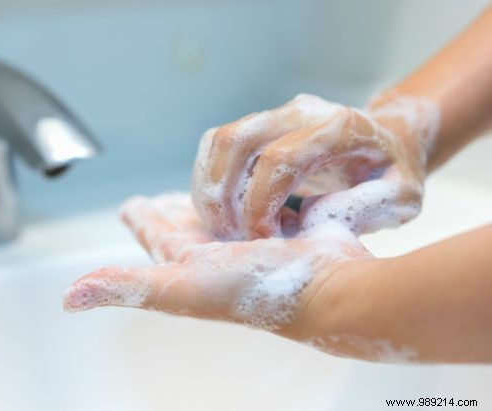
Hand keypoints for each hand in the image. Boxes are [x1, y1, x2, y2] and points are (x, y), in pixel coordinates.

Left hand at [63, 193, 372, 342]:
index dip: (141, 218)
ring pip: (225, 211)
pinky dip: (254, 193)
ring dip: (214, 197)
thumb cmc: (256, 291)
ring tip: (206, 185)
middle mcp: (219, 253)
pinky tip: (256, 185)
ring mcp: (253, 241)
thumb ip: (126, 285)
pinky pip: (261, 203)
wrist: (328, 290)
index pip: (156, 233)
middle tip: (161, 194)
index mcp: (190, 261)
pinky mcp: (286, 227)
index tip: (128, 203)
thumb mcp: (181, 284)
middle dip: (173, 207)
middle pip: (188, 223)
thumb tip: (68, 299)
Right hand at [192, 93, 439, 239]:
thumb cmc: (394, 174)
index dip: (260, 206)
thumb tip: (312, 218)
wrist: (387, 141)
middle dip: (222, 197)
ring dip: (209, 188)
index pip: (279, 159)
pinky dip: (209, 180)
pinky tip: (223, 211)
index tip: (266, 242)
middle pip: (236, 141)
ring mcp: (277, 114)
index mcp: (339, 127)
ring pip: (219, 141)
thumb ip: (368, 207)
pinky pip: (217, 145)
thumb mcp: (403, 197)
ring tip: (222, 227)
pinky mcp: (260, 125)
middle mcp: (302, 111)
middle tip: (232, 237)